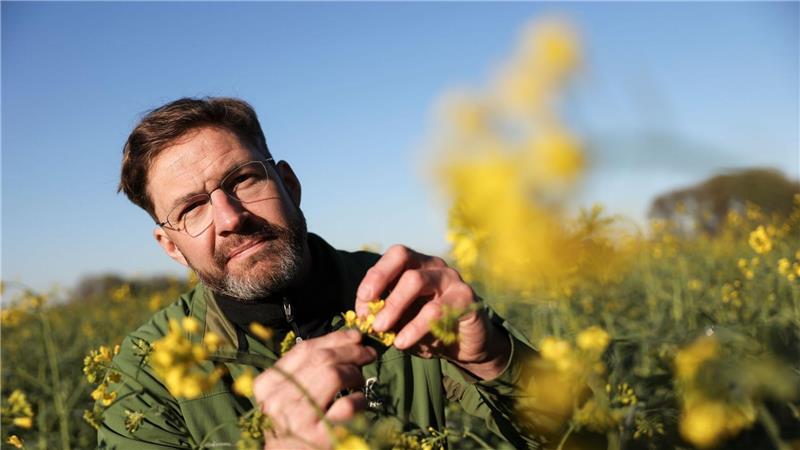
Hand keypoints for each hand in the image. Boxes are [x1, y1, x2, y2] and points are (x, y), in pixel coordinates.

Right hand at [253, 329, 376, 448]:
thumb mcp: (286, 395)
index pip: (304, 350)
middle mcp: (279, 399)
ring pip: (335, 375)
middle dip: (351, 351)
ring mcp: (299, 418)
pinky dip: (360, 399)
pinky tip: (359, 402)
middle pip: (322, 359)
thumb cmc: (290, 427)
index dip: (334, 338)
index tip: (354, 336)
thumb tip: (346, 341)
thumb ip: (306, 370)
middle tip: (368, 352)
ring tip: (359, 379)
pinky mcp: (320, 436)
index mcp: (267, 385)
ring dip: (355, 373)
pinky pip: (348, 404)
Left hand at [355, 245, 509, 379]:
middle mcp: (434, 266)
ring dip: (394, 306)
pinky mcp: (465, 299)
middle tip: (368, 315)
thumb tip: (361, 316)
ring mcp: (451, 279)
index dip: (375, 277)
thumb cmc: (428, 328)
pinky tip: (402, 342)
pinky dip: (415, 327)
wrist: (465, 346)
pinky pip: (436, 310)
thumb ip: (383, 314)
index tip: (362, 304)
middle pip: (403, 259)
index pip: (394, 256)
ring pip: (417, 281)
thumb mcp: (401, 321)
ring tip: (381, 329)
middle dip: (380, 285)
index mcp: (417, 264)